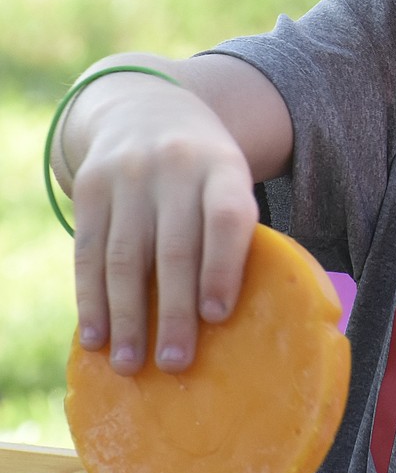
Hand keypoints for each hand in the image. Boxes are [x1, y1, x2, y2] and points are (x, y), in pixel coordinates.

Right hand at [62, 66, 258, 375]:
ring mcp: (128, 174)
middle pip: (174, 247)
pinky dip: (90, 299)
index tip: (217, 317)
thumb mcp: (228, 180)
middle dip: (174, 311)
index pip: (227, 217)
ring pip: (125, 256)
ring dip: (127, 317)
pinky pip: (88, 251)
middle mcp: (175, 166)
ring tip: (130, 364)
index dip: (223, 267)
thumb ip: (231, 232)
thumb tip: (228, 320)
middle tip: (176, 363)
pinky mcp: (90, 186)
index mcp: (223, 167)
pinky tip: (97, 335)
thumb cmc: (203, 171)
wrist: (147, 108)